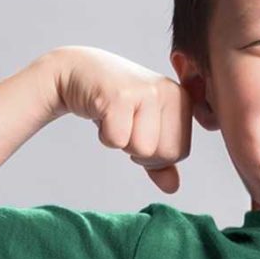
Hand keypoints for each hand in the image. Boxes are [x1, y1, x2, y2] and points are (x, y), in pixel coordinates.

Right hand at [51, 45, 193, 192]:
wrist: (77, 71)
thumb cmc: (114, 102)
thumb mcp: (143, 129)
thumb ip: (161, 160)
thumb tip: (173, 187)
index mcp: (182, 99)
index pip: (180, 153)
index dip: (154, 153)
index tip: (138, 128)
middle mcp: (170, 91)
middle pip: (166, 155)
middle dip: (139, 150)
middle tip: (124, 123)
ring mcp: (147, 91)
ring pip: (143, 149)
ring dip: (120, 141)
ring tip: (114, 116)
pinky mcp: (120, 95)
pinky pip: (117, 141)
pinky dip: (104, 134)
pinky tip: (101, 112)